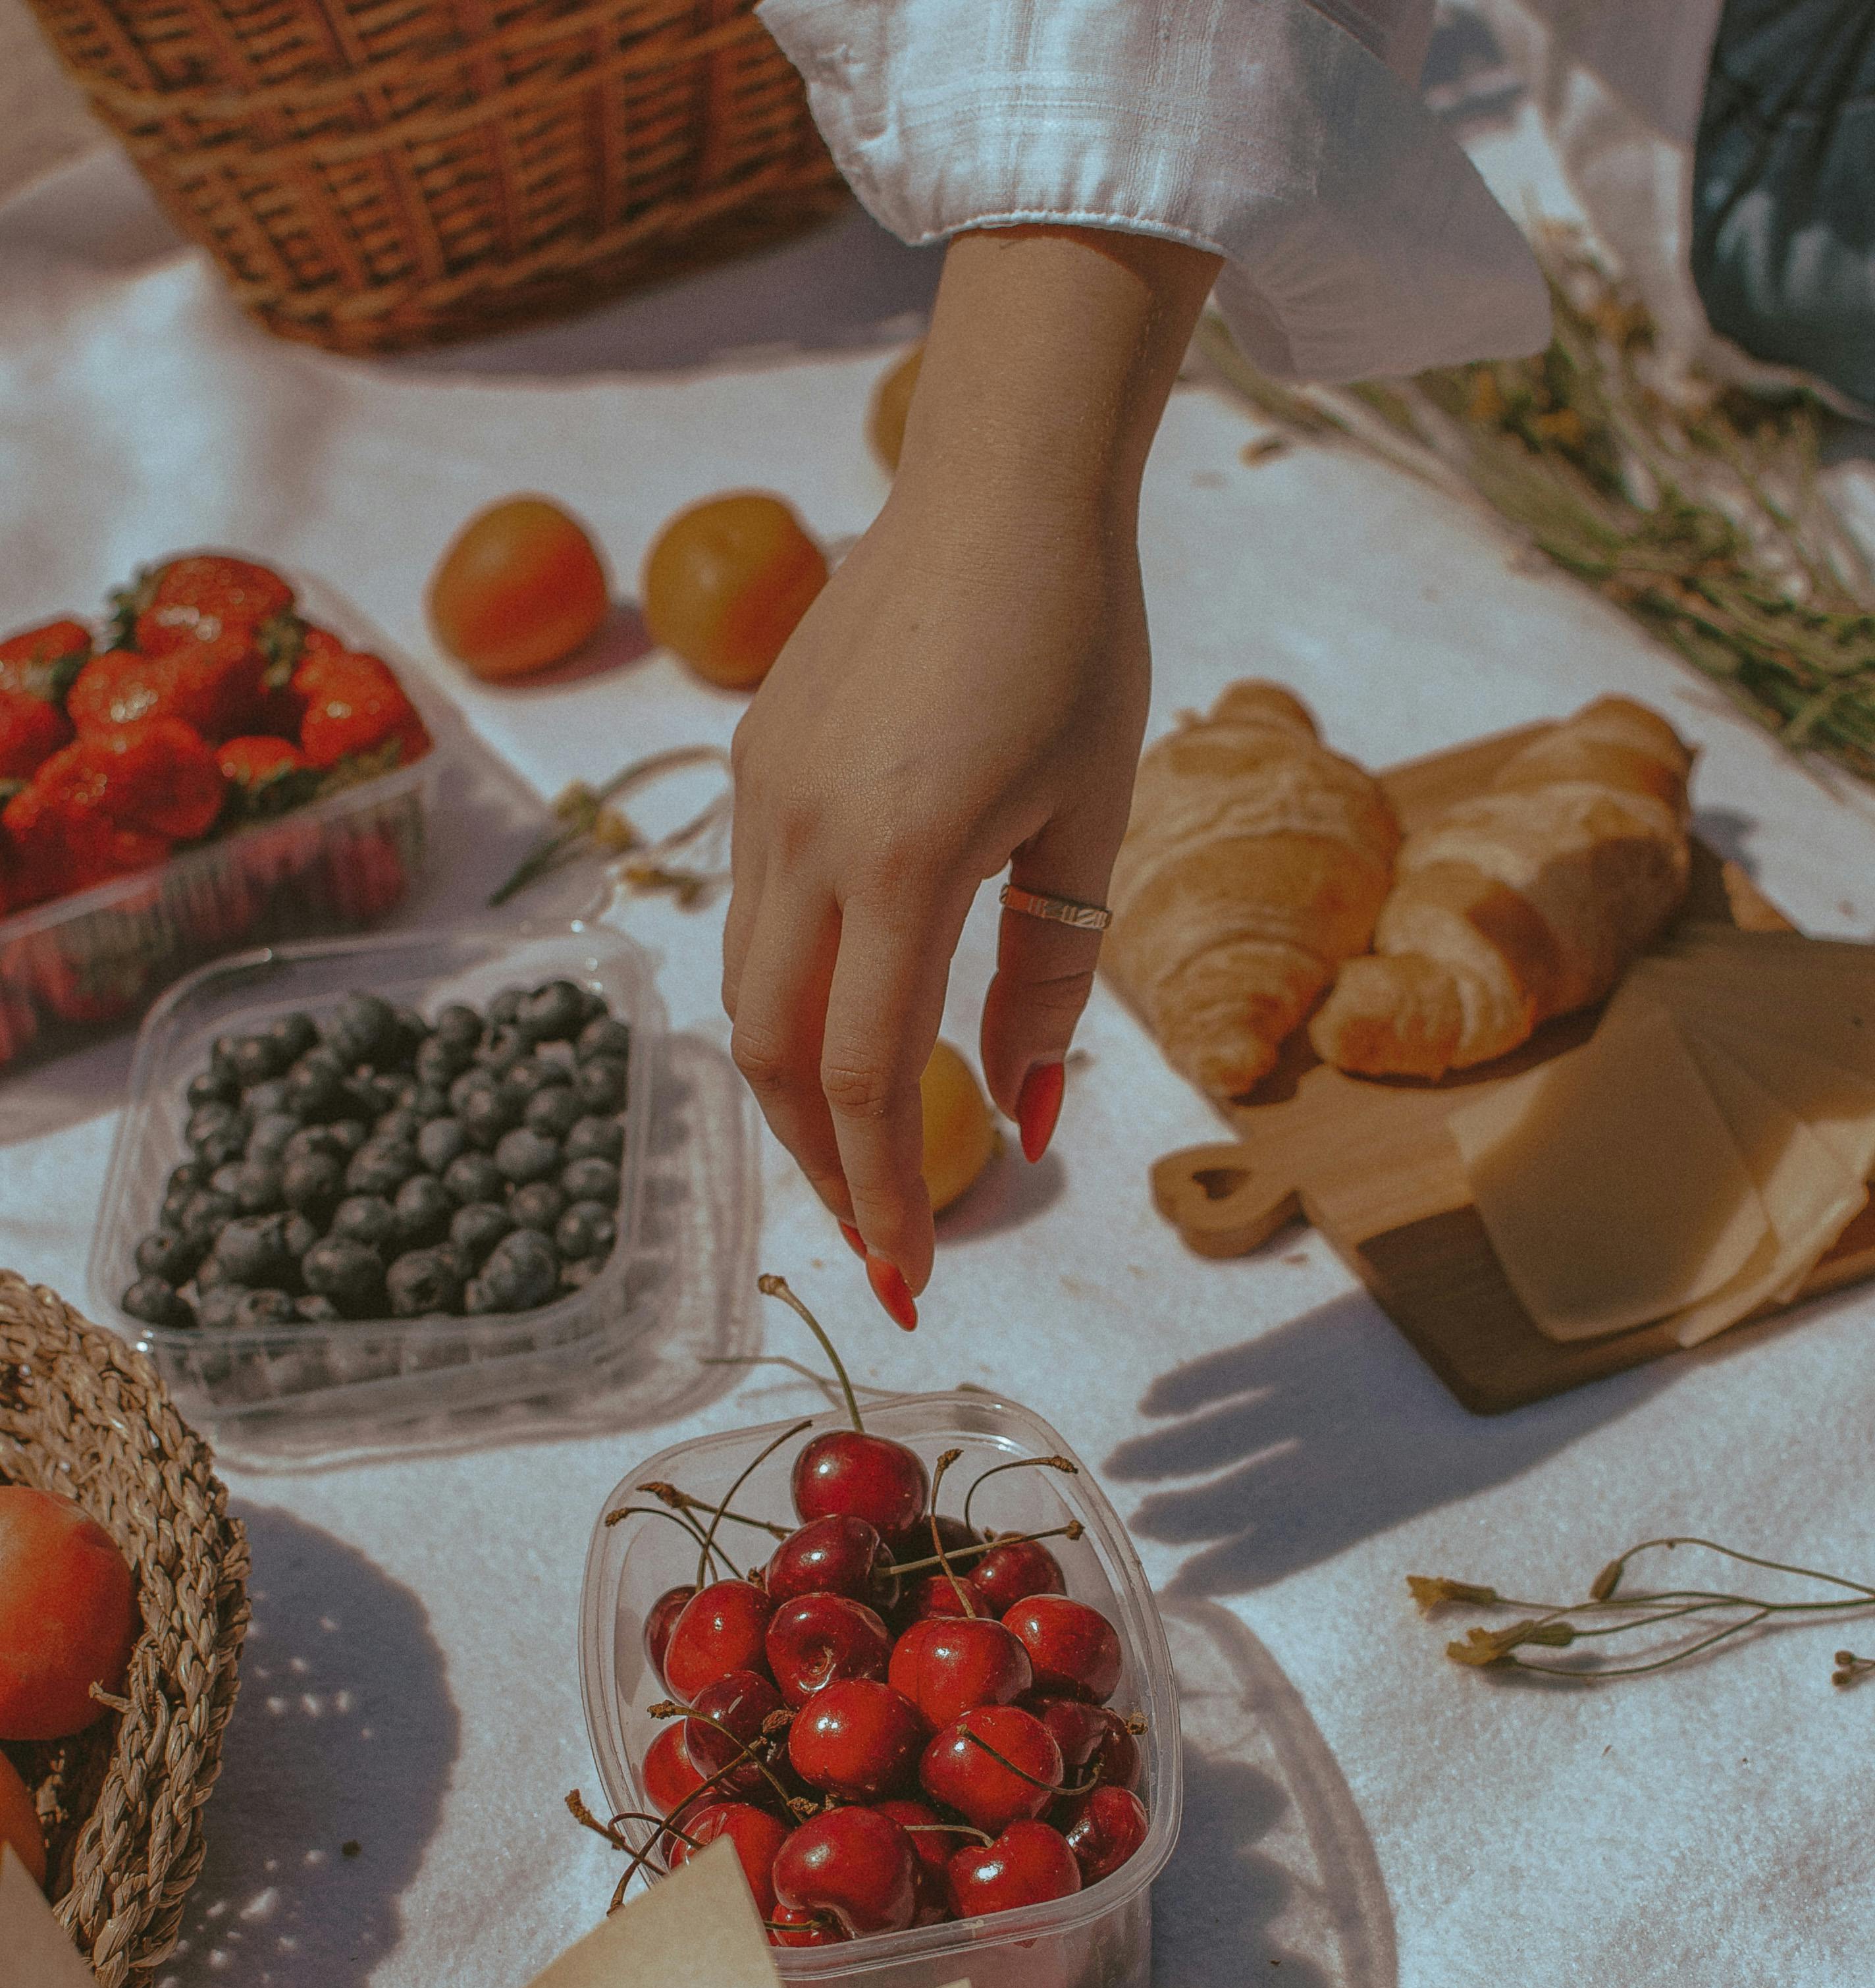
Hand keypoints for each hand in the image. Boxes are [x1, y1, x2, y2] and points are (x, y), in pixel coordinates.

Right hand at [721, 226, 1215, 1323]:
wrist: (1000, 478)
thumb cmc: (1077, 641)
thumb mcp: (1088, 824)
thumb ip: (1049, 983)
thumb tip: (1024, 1125)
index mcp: (906, 852)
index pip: (871, 1076)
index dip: (888, 1194)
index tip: (913, 1279)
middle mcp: (805, 833)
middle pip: (777, 1058)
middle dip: (826, 1169)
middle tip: (887, 1240)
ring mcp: (762, 798)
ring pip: (747, 997)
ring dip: (801, 1095)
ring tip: (867, 1156)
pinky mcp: (751, 768)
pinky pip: (750, 921)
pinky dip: (792, 1005)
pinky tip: (848, 1028)